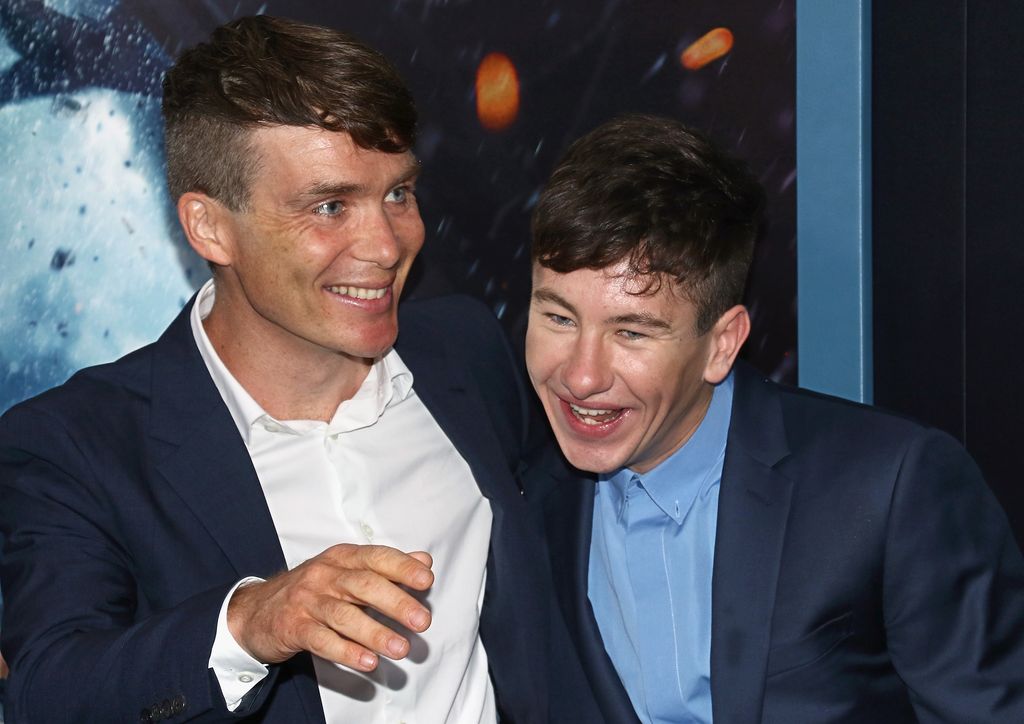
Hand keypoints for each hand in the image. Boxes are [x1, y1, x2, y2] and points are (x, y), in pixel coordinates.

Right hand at [227, 544, 432, 671]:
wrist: (255, 610)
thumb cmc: (311, 589)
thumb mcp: (346, 570)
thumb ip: (386, 567)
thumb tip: (424, 561)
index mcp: (342, 558)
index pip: (376, 558)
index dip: (402, 568)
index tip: (426, 580)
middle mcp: (325, 575)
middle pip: (364, 586)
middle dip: (396, 603)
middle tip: (422, 621)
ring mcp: (308, 601)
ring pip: (344, 615)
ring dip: (375, 633)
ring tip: (401, 648)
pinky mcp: (294, 628)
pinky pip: (322, 640)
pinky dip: (346, 651)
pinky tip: (368, 661)